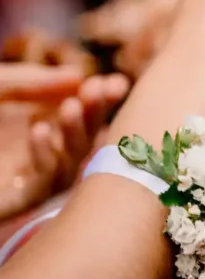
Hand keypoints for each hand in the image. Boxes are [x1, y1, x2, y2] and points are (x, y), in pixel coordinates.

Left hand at [0, 70, 128, 219]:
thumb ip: (30, 82)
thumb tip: (78, 75)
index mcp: (33, 125)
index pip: (82, 117)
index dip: (103, 102)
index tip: (119, 83)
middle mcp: (37, 156)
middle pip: (85, 142)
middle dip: (97, 115)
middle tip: (100, 90)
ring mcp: (26, 181)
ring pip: (71, 165)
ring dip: (76, 135)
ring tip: (71, 108)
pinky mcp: (11, 202)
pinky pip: (42, 188)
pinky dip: (46, 158)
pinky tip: (39, 131)